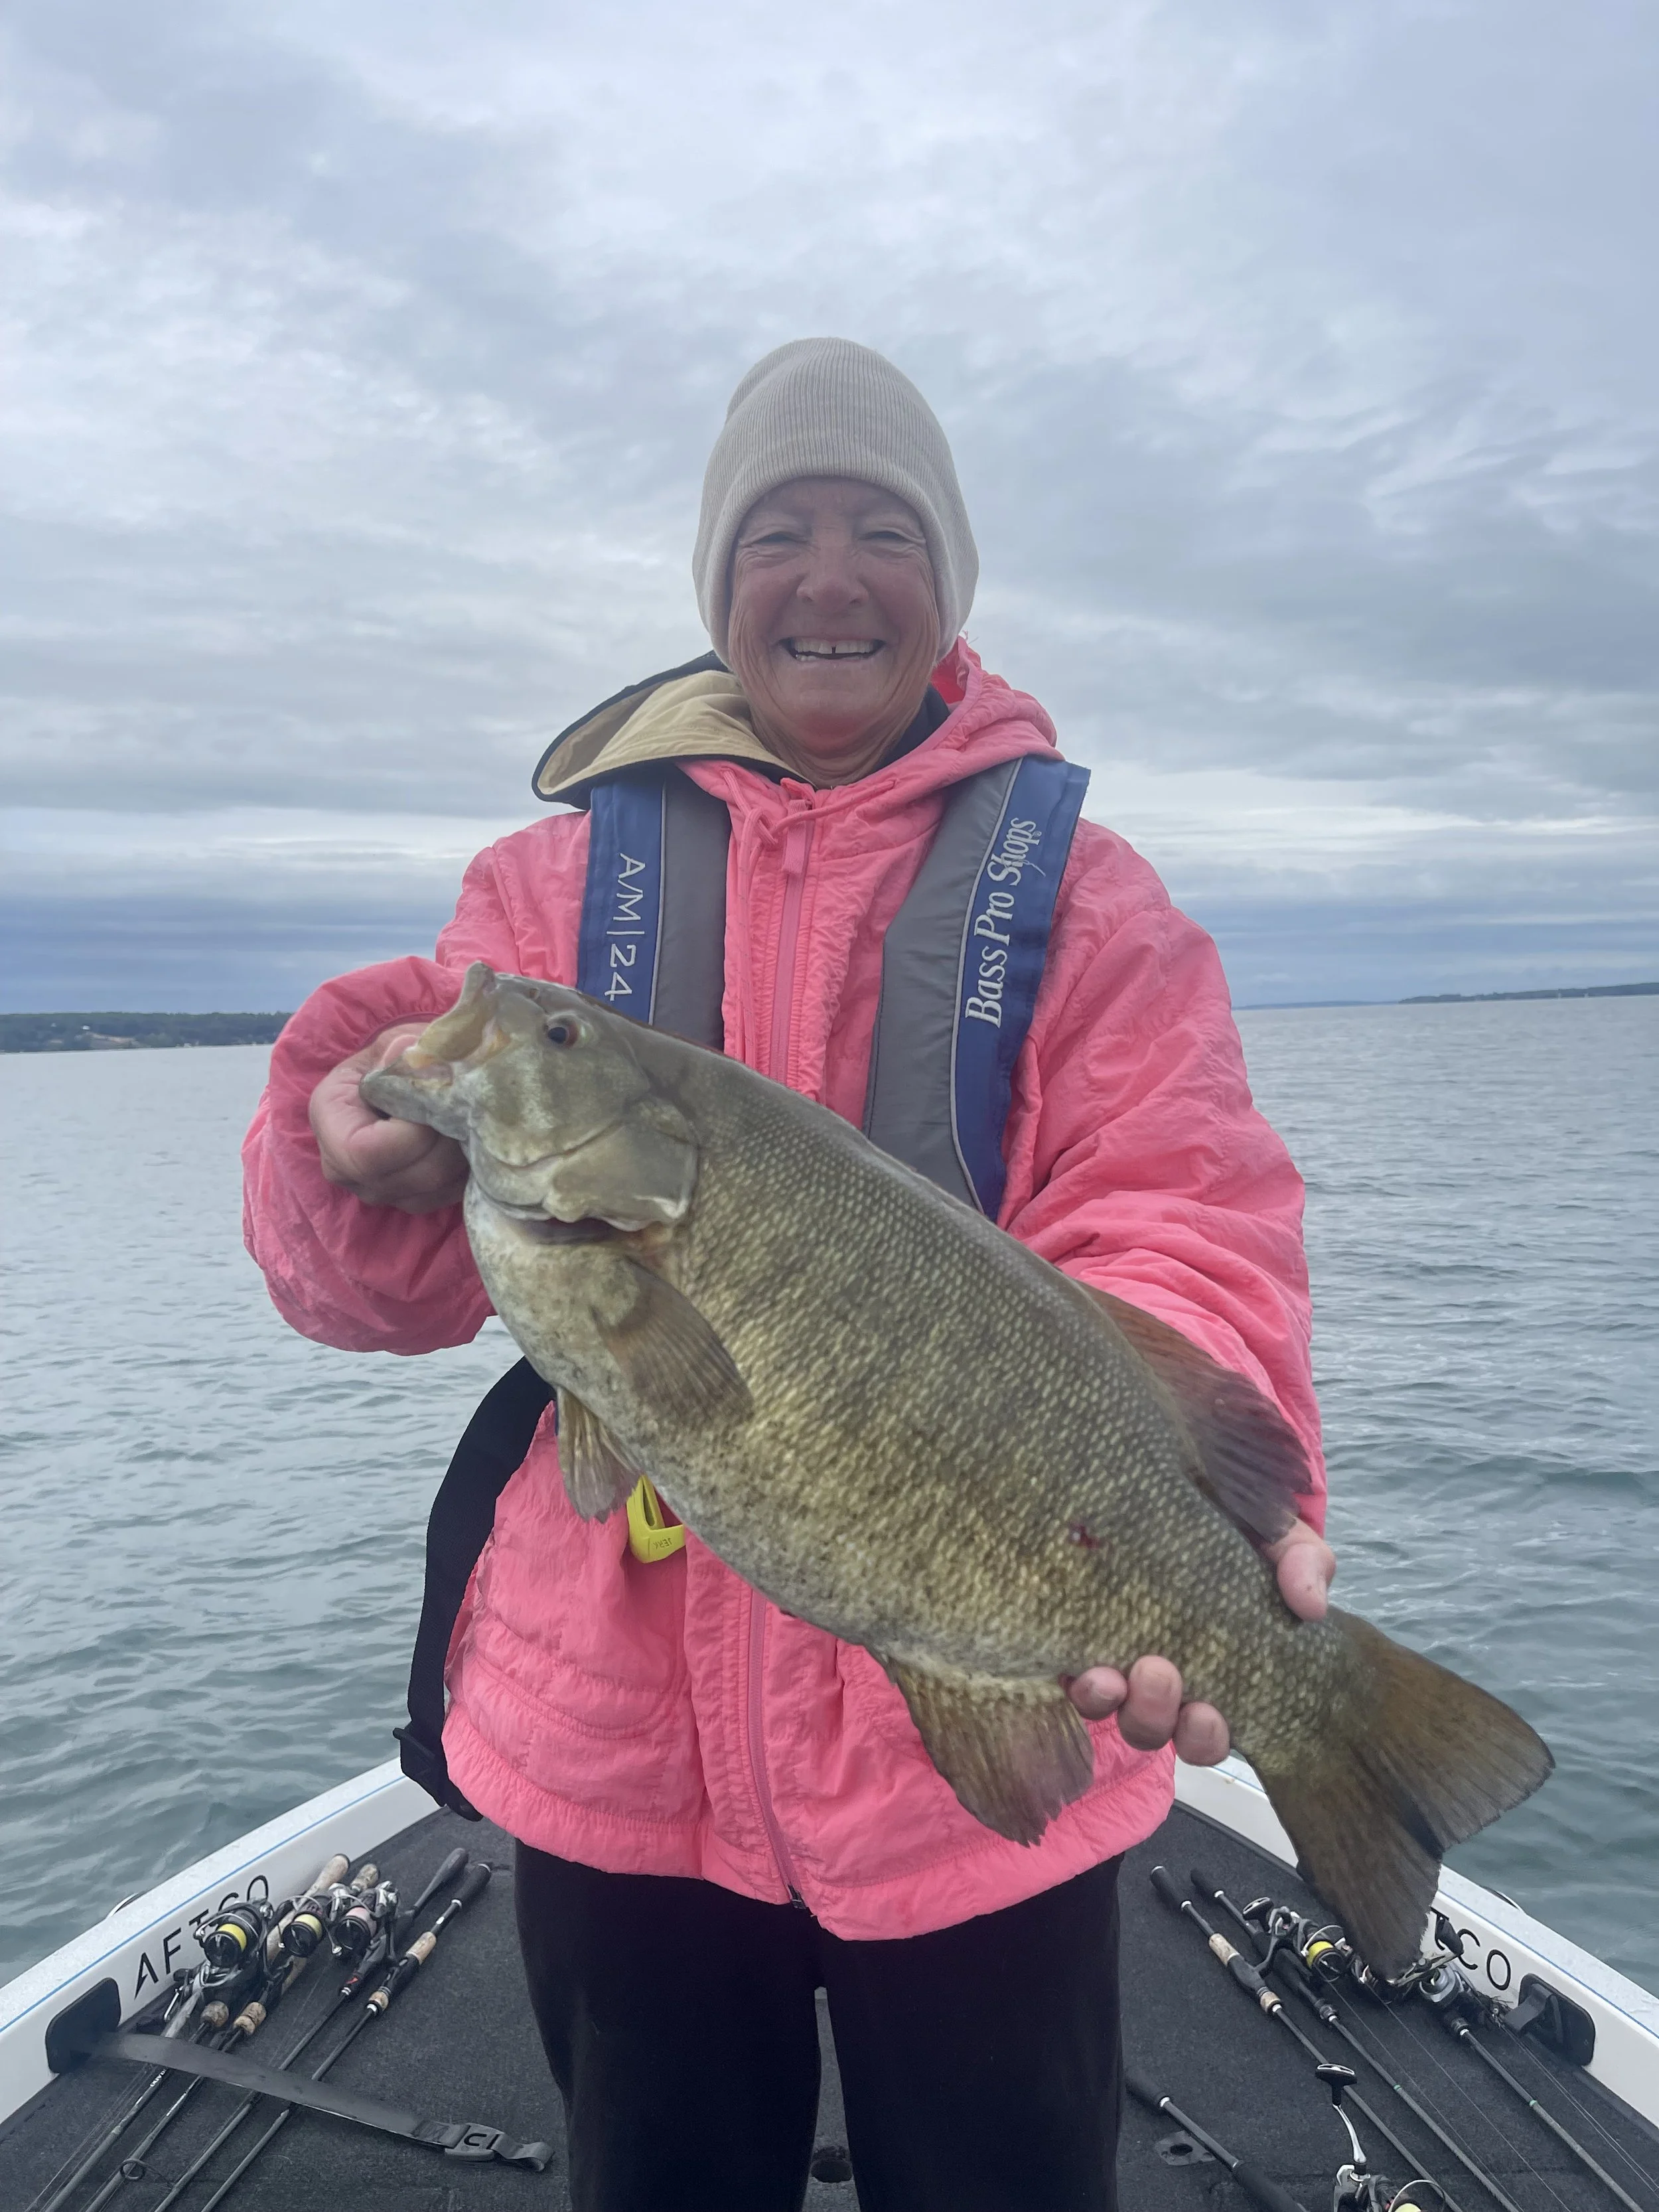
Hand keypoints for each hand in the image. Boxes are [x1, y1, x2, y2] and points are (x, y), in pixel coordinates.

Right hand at [309, 1024, 468, 1214]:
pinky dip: (464, 1169)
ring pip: (435, 1188)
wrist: (394, 1077)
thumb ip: (402, 1053)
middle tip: (465, 1106)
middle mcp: (344, 1168)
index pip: (369, 1153)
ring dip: (461, 1153)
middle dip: (447, 1139)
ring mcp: (376, 1191)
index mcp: (330, 1120)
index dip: (413, 1133)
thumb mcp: (392, 1044)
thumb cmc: (391, 1058)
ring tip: (466, 1118)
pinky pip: (447, 1195)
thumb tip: (414, 1056)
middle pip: (412, 1175)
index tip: (436, 1102)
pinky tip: (466, 1138)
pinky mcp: (408, 1200)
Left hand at [1063, 1518, 1335, 1763]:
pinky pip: (1071, 1671)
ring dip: (1112, 1700)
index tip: (1205, 1714)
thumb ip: (1303, 1564)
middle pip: (1155, 1728)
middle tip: (1161, 1674)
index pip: (1209, 1727)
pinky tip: (1084, 1663)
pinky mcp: (1074, 1630)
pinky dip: (1079, 1677)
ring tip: (1113, 1674)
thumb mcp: (1278, 1537)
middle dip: (1157, 1715)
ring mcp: (1114, 1654)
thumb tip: (1311, 1605)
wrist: (1184, 1480)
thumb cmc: (1237, 1522)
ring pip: (1107, 1704)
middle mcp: (1161, 1673)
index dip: (1204, 1735)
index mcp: (1213, 1668)